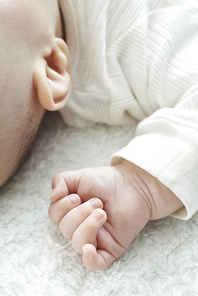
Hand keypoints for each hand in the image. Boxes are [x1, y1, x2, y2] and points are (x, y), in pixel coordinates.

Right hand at [48, 161, 182, 269]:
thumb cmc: (107, 181)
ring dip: (88, 226)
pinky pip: (95, 263)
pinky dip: (89, 259)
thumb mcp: (79, 176)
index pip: (55, 216)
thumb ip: (61, 181)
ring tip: (102, 213)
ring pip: (78, 244)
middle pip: (66, 230)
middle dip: (80, 213)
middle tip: (97, 202)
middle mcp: (80, 226)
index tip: (77, 196)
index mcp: (71, 211)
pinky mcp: (110, 248)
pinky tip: (89, 249)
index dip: (62, 207)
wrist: (134, 185)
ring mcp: (96, 238)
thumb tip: (52, 197)